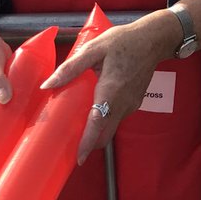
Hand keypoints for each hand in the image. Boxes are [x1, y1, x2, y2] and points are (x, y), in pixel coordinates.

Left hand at [40, 12, 178, 165]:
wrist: (153, 40)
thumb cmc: (123, 41)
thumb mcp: (94, 48)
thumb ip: (70, 68)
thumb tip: (47, 85)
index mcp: (111, 91)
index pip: (97, 124)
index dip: (87, 143)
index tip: (78, 158)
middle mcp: (123, 103)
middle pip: (105, 134)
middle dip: (90, 144)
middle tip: (71, 147)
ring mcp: (131, 104)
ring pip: (111, 126)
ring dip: (97, 132)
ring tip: (78, 128)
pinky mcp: (134, 102)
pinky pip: (117, 117)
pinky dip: (105, 121)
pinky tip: (94, 111)